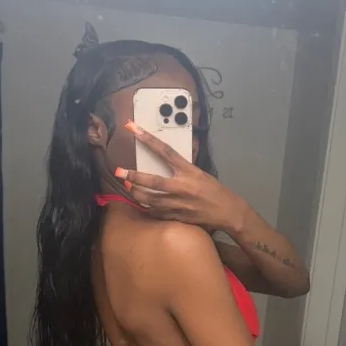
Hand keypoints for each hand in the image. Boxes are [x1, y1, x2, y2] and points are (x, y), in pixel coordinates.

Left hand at [114, 121, 239, 230]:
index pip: (165, 151)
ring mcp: (179, 204)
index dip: (148, 139)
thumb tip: (164, 162)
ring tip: (128, 187)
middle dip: (134, 177)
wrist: (227, 211)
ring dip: (136, 193)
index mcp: (188, 171)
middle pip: (153, 181)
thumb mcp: (199, 173)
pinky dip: (147, 208)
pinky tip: (142, 205)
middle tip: (119, 172)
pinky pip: (156, 213)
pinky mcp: (177, 217)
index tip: (133, 128)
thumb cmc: (213, 190)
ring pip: (150, 200)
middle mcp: (182, 187)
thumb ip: (180, 169)